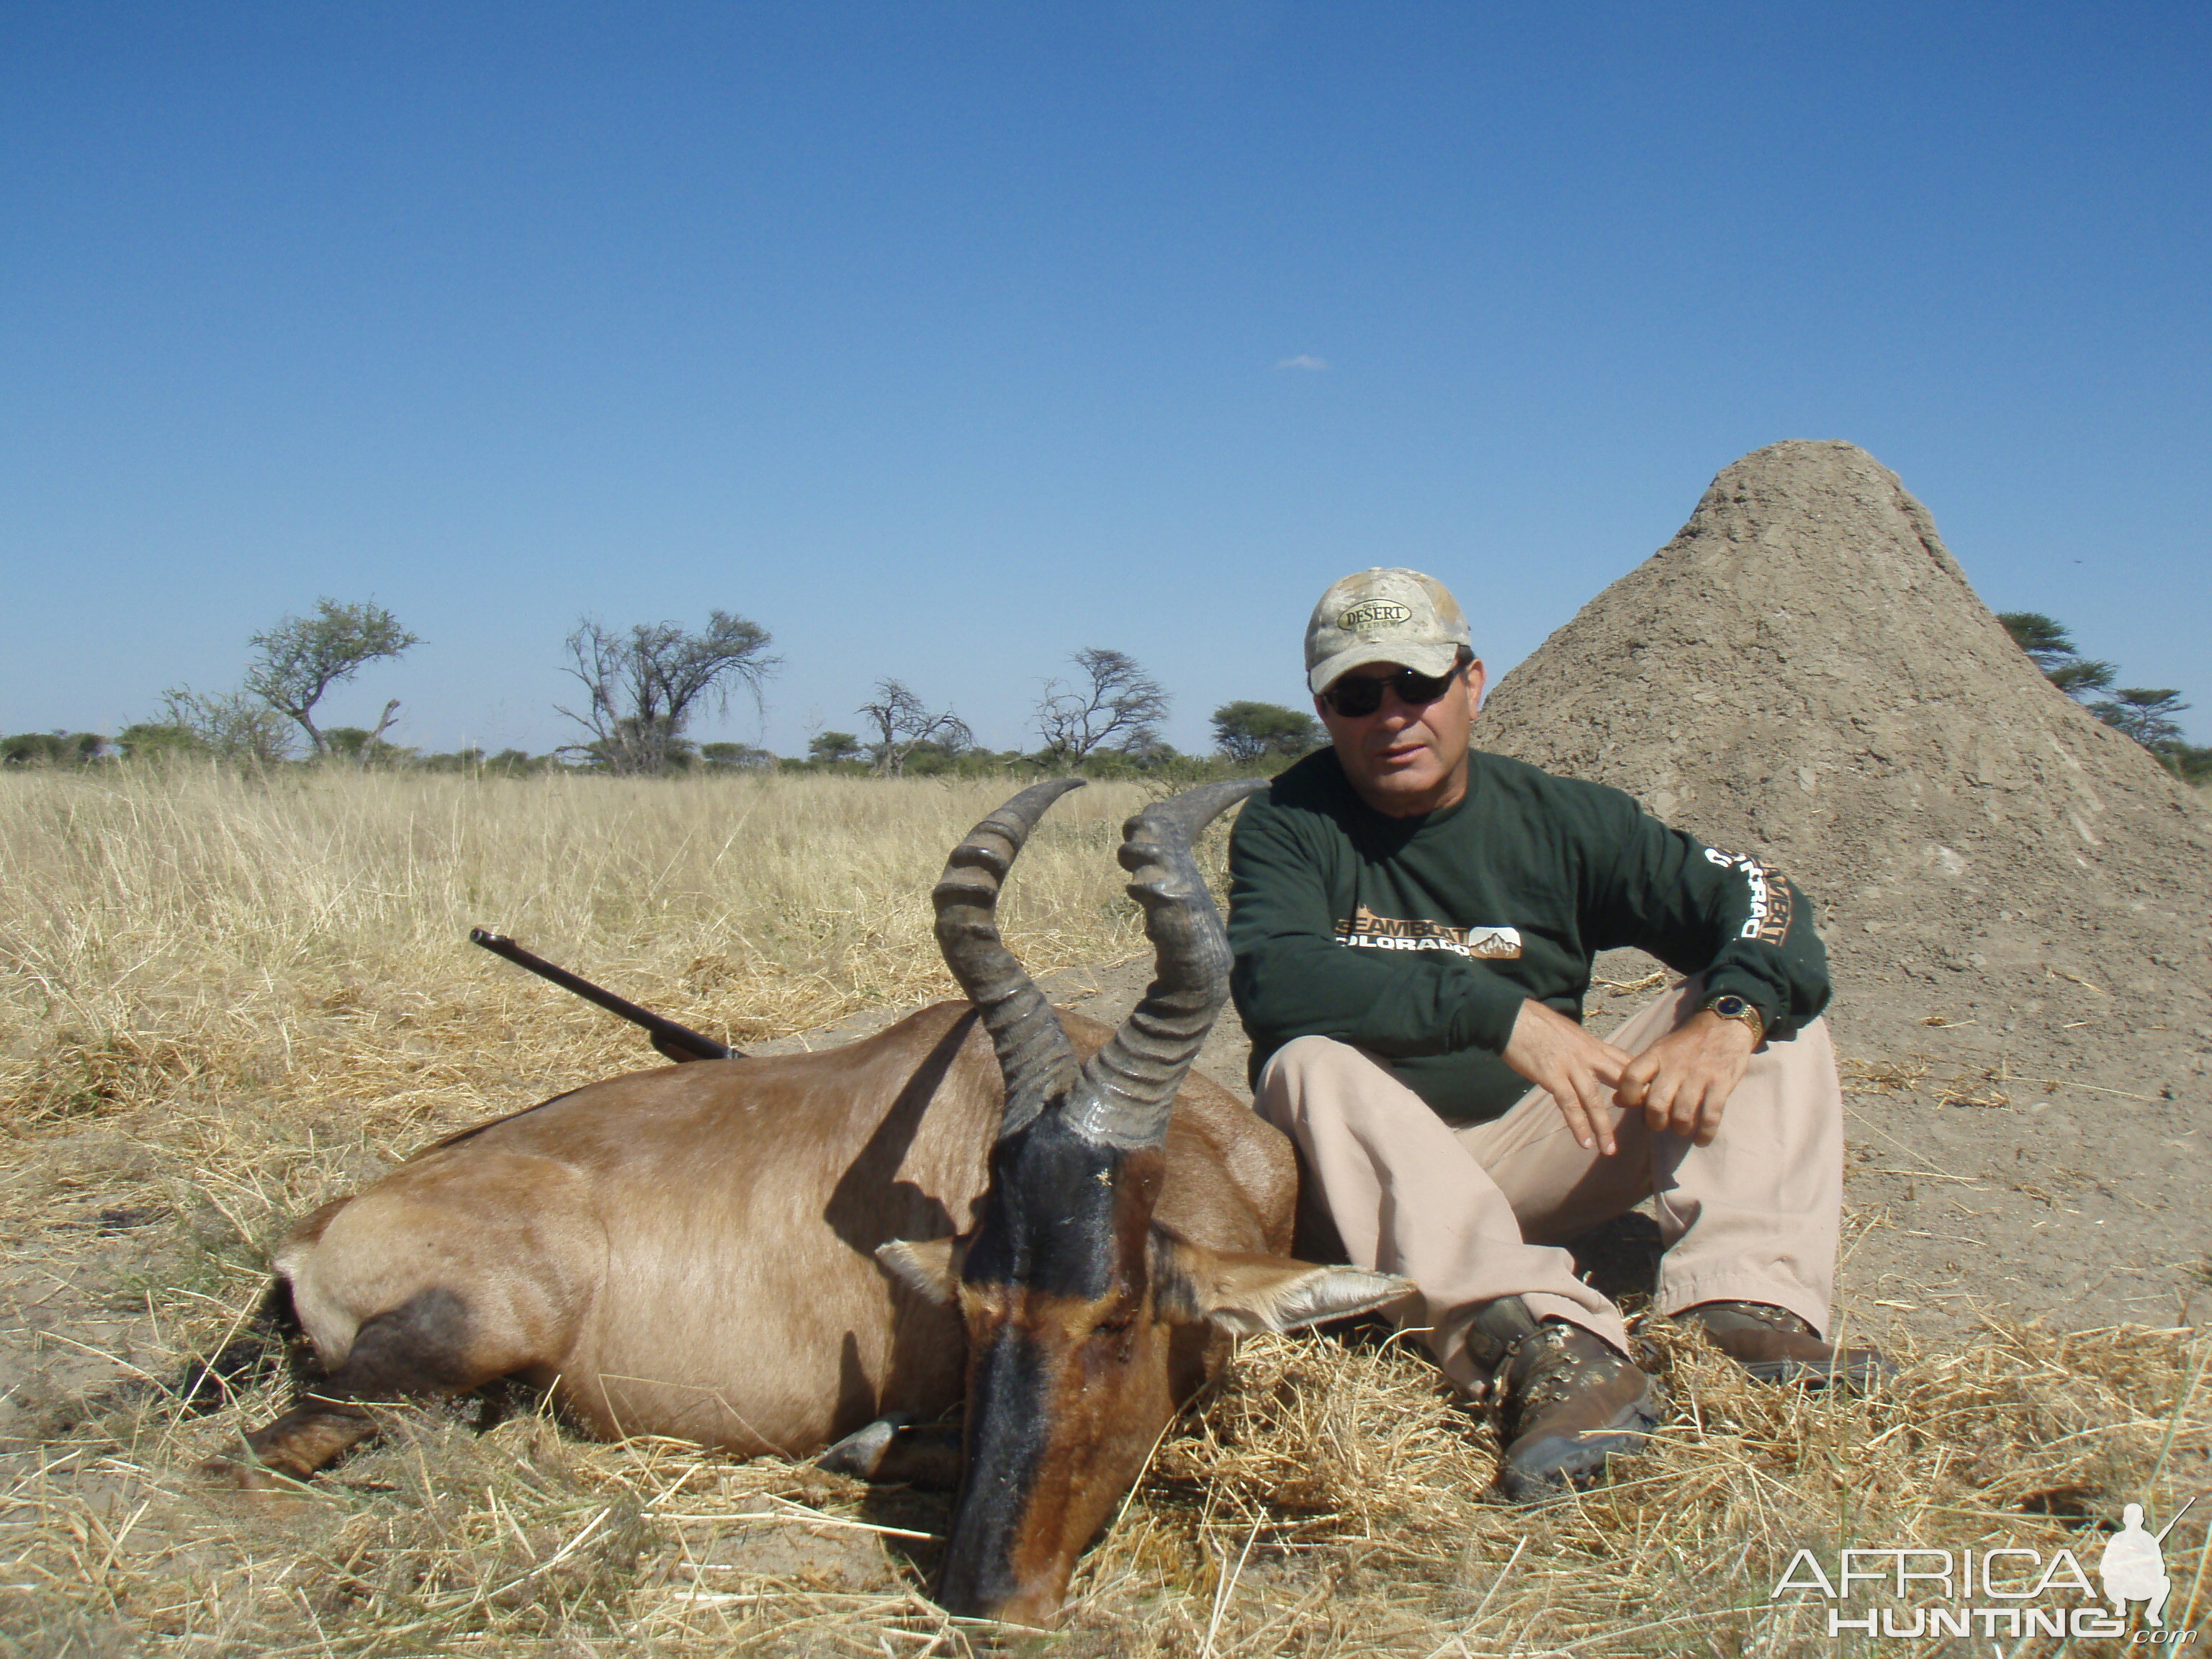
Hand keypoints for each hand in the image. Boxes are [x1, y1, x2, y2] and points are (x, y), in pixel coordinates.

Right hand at [1502, 998, 1633, 1154]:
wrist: (1512, 1017)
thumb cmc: (1536, 1023)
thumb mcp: (1569, 1032)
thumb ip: (1582, 1048)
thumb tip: (1589, 1060)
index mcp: (1593, 1044)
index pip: (1625, 1061)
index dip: (1641, 1079)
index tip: (1652, 1096)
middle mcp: (1588, 1056)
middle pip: (1619, 1080)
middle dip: (1634, 1102)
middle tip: (1645, 1123)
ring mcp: (1571, 1067)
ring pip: (1594, 1101)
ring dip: (1603, 1127)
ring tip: (1609, 1150)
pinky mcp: (1552, 1076)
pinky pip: (1570, 1105)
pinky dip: (1578, 1125)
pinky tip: (1584, 1142)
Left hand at [1612, 1010, 1756, 1144]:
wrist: (1723, 1024)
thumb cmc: (1686, 1044)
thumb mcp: (1658, 1051)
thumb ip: (1640, 1074)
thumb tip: (1617, 1100)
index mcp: (1656, 1055)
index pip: (1631, 1077)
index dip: (1629, 1096)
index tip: (1634, 1105)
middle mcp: (1675, 1066)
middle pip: (1656, 1104)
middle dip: (1655, 1122)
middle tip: (1661, 1124)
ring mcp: (1699, 1076)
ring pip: (1682, 1115)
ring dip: (1680, 1128)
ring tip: (1681, 1129)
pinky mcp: (1721, 1084)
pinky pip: (1710, 1116)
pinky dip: (1705, 1133)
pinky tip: (1701, 1139)